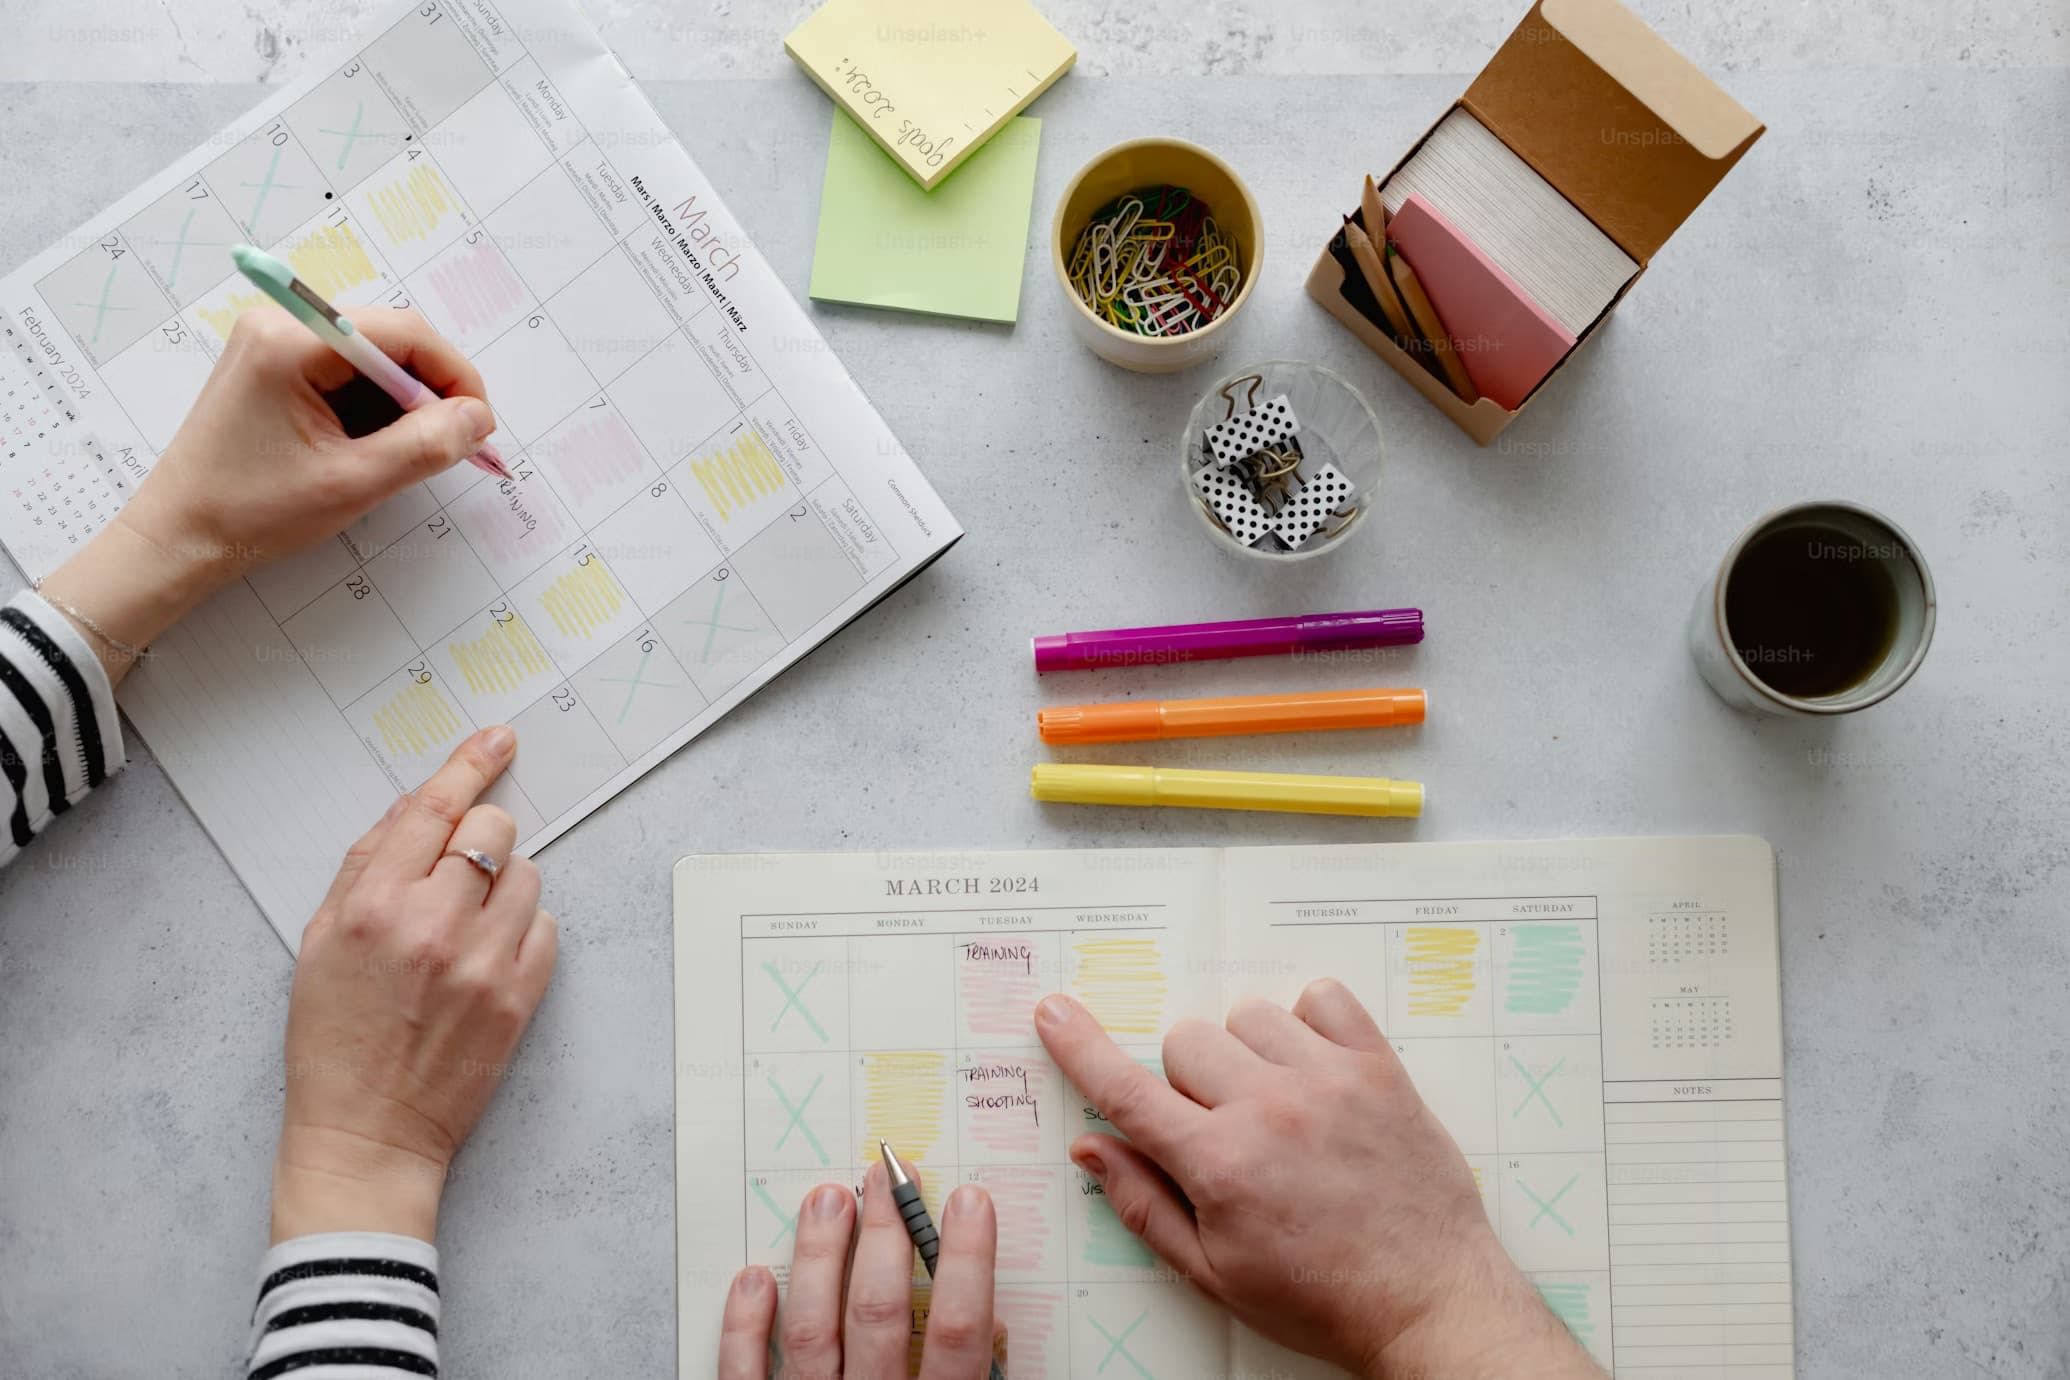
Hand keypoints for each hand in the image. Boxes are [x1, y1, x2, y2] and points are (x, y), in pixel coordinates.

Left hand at [36, 306, 492, 683]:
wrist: (180, 536)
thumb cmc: (252, 512)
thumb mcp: (353, 483)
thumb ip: (425, 445)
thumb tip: (477, 418)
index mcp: (292, 341)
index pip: (404, 333)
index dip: (455, 375)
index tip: (479, 425)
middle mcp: (281, 325)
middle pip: (390, 339)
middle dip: (431, 392)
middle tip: (455, 443)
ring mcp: (273, 342)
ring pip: (372, 357)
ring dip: (403, 402)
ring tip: (410, 454)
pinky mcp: (273, 365)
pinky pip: (346, 371)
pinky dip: (374, 407)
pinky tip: (376, 447)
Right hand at [270, 726, 556, 1242]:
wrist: (367, 1132)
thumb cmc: (333, 1036)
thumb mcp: (320, 941)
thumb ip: (365, 864)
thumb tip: (415, 805)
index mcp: (372, 905)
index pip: (435, 806)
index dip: (471, 762)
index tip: (500, 738)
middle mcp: (432, 925)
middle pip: (495, 829)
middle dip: (482, 837)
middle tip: (459, 874)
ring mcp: (483, 962)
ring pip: (530, 875)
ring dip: (505, 889)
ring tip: (465, 932)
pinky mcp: (521, 997)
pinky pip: (547, 928)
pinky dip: (524, 933)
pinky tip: (485, 963)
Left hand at [719, 1165, 1003, 1379]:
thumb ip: (983, 1374)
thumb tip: (995, 1325)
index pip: (958, 1333)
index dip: (966, 1262)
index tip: (970, 1201)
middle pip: (879, 1314)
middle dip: (885, 1235)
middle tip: (885, 1174)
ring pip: (811, 1331)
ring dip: (819, 1257)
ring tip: (827, 1198)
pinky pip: (745, 1374)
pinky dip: (745, 1326)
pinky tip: (754, 1278)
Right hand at [1035, 982, 1601, 1379]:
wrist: (1430, 1301)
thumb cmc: (1322, 1298)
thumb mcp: (1215, 1273)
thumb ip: (1144, 1205)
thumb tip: (1090, 1148)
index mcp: (1220, 1166)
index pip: (1126, 1091)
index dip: (1080, 1048)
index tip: (1053, 1012)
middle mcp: (1270, 1110)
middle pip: (1184, 1041)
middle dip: (1188, 1080)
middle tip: (1222, 1127)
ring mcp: (1329, 1082)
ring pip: (1247, 1015)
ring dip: (1247, 1050)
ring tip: (1277, 1103)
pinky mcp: (1380, 1069)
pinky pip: (1324, 996)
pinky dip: (1311, 1020)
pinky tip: (1316, 1069)